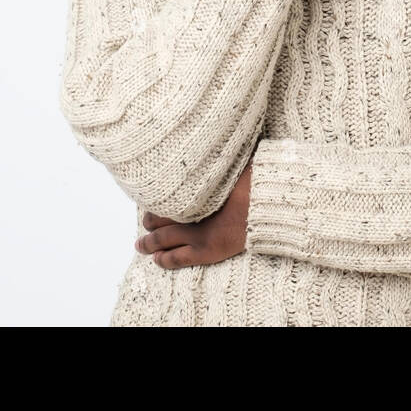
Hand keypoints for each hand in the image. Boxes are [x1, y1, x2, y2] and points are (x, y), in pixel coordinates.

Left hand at [134, 161, 251, 268]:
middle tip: (145, 221)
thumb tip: (206, 151)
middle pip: (160, 217)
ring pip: (162, 239)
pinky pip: (178, 258)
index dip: (155, 199)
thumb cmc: (253, 179)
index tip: (150, 198)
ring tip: (141, 245)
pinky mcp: (207, 250)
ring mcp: (197, 233)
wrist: (269, 203)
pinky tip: (156, 259)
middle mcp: (190, 211)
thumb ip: (211, 166)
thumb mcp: (228, 164)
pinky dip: (164, 259)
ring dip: (149, 242)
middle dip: (149, 220)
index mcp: (193, 190)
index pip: (164, 196)